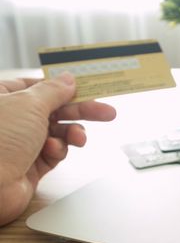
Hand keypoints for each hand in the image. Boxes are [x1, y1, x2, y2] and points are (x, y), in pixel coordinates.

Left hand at [0, 73, 115, 225]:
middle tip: (106, 112)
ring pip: (58, 131)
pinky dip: (58, 150)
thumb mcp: (30, 104)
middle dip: (82, 112)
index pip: (40, 86)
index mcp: (3, 96)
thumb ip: (53, 91)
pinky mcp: (30, 163)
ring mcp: (21, 141)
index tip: (89, 89)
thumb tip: (68, 79)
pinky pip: (55, 151)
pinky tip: (53, 151)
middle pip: (54, 109)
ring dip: (72, 133)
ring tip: (79, 138)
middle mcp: (11, 118)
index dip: (65, 87)